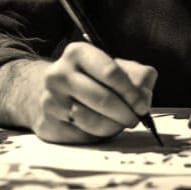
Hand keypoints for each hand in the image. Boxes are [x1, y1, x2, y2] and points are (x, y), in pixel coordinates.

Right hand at [28, 42, 156, 143]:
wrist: (50, 92)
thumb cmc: (92, 79)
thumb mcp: (117, 67)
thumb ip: (138, 77)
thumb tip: (143, 98)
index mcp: (78, 53)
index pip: (111, 73)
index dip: (131, 92)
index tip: (142, 105)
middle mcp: (59, 74)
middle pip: (103, 99)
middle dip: (126, 113)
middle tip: (135, 119)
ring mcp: (49, 100)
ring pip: (93, 121)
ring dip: (114, 126)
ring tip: (120, 123)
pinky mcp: (47, 124)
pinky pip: (81, 135)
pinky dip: (97, 135)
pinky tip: (100, 127)